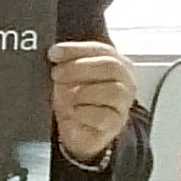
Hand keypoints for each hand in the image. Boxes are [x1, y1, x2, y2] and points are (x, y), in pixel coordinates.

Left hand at [49, 40, 135, 163]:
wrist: (77, 131)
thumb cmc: (75, 101)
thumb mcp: (68, 78)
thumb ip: (67, 64)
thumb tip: (55, 53)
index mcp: (116, 65)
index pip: (102, 50)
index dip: (77, 49)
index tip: (54, 52)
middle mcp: (125, 82)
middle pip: (111, 66)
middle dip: (78, 68)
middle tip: (57, 74)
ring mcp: (123, 104)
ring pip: (112, 90)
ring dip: (81, 92)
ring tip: (65, 99)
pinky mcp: (115, 124)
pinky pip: (102, 116)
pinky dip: (83, 113)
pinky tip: (73, 113)